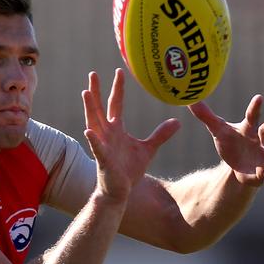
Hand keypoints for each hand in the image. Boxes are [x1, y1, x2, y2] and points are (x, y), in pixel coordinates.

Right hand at [82, 69, 179, 200]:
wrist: (120, 192)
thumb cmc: (129, 170)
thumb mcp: (148, 149)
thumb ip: (160, 134)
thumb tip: (177, 122)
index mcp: (116, 129)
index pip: (116, 104)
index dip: (118, 88)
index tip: (119, 71)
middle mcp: (107, 134)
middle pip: (99, 108)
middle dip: (96, 91)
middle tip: (93, 73)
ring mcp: (103, 145)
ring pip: (93, 123)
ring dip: (89, 108)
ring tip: (85, 93)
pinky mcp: (103, 160)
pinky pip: (97, 148)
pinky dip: (93, 140)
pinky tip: (89, 131)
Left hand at [189, 95, 263, 187]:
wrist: (237, 164)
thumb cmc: (230, 142)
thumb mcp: (217, 129)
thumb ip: (206, 116)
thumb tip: (190, 100)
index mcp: (248, 128)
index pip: (252, 115)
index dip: (255, 106)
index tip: (259, 97)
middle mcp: (259, 140)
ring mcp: (263, 156)